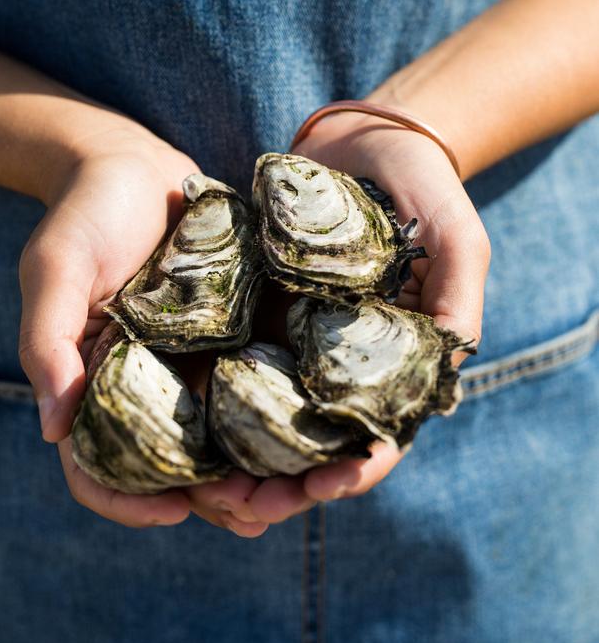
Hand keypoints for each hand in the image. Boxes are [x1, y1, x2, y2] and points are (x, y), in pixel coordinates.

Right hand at [18, 125, 268, 533]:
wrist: (133, 162)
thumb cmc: (84, 214)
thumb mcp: (56, 269)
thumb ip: (49, 342)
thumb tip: (54, 428)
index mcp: (96, 384)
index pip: (99, 465)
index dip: (127, 501)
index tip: (171, 513)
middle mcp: (148, 383)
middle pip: (174, 465)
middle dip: (211, 497)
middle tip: (255, 510)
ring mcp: (193, 361)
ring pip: (224, 435)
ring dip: (257, 467)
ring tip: (296, 484)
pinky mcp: (235, 331)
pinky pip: (260, 379)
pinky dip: (286, 407)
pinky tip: (321, 420)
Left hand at [198, 112, 489, 524]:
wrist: (361, 137)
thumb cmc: (421, 185)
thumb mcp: (456, 235)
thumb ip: (457, 297)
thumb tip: (450, 367)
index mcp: (398, 358)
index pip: (381, 434)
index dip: (355, 469)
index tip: (320, 488)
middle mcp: (346, 360)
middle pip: (318, 442)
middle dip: (285, 483)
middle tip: (242, 506)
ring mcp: (301, 338)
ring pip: (271, 418)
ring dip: (243, 458)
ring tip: (206, 484)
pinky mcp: (262, 311)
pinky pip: (236, 362)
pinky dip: (215, 400)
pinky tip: (185, 419)